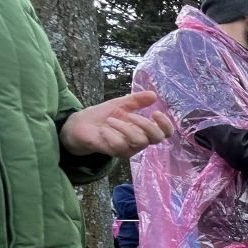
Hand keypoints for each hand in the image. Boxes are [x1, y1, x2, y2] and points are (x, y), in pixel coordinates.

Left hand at [59, 91, 173, 159]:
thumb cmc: (103, 116)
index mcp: (144, 129)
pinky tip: (103, 130)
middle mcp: (140, 141)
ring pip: (139, 142)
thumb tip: (153, 94)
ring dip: (124, 128)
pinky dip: (111, 135)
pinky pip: (120, 146)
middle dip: (147, 125)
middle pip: (156, 138)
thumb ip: (137, 100)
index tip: (156, 113)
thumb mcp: (120, 104)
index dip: (166, 125)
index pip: (164, 133)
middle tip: (131, 115)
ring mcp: (129, 148)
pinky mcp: (115, 153)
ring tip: (110, 119)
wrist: (81, 125)